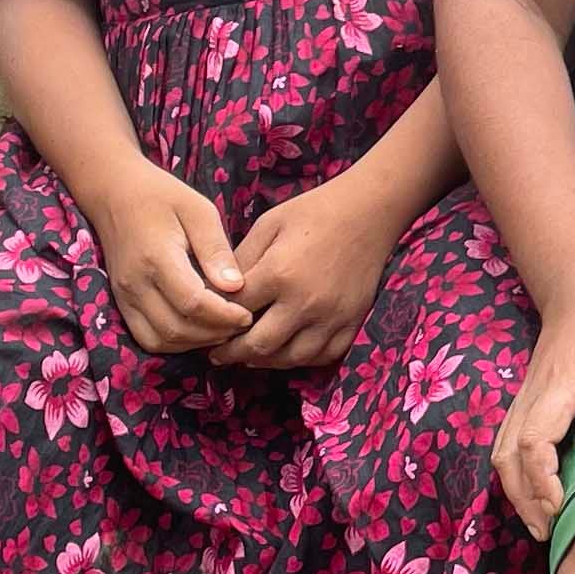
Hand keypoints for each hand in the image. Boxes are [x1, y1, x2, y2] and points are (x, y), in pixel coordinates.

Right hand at [80, 163, 251, 355]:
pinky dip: (175, 342)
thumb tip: (236, 287)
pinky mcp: (122, 303)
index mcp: (156, 257)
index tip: (248, 314)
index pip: (193, 302)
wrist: (113, 193)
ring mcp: (124, 296)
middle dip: (214, 333)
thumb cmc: (161, 196)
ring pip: (160, 340)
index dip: (224, 316)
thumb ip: (216, 250)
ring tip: (224, 328)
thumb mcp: (198, 210)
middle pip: (176, 328)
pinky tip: (199, 329)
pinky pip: (147, 338)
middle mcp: (135, 283)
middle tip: (241, 324)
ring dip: (195, 342)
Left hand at [209, 178, 394, 370]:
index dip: (215, 322)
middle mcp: (305, 301)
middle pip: (259, 345)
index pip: (235, 311)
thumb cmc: (314, 212)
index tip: (205, 327)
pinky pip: (323, 356)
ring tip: (249, 357)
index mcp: (278, 273)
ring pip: (291, 358)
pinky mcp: (352, 321)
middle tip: (219, 354)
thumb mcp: (268, 225)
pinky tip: (287, 352)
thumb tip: (217, 291)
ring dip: (265, 362)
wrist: (369, 211)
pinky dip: (302, 359)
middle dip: (233, 353)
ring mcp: (331, 316)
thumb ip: (241, 259)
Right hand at [493, 276, 574, 538]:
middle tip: (547, 532)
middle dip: (523, 497)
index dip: (542, 477)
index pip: (536, 438)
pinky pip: (509, 443)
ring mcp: (526, 397)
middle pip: (509, 454)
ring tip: (540, 524)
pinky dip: (514, 474)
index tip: (560, 504)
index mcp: (561, 384)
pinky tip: (534, 494)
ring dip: (515, 490)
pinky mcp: (528, 400)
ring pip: (502, 451)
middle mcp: (534, 394)